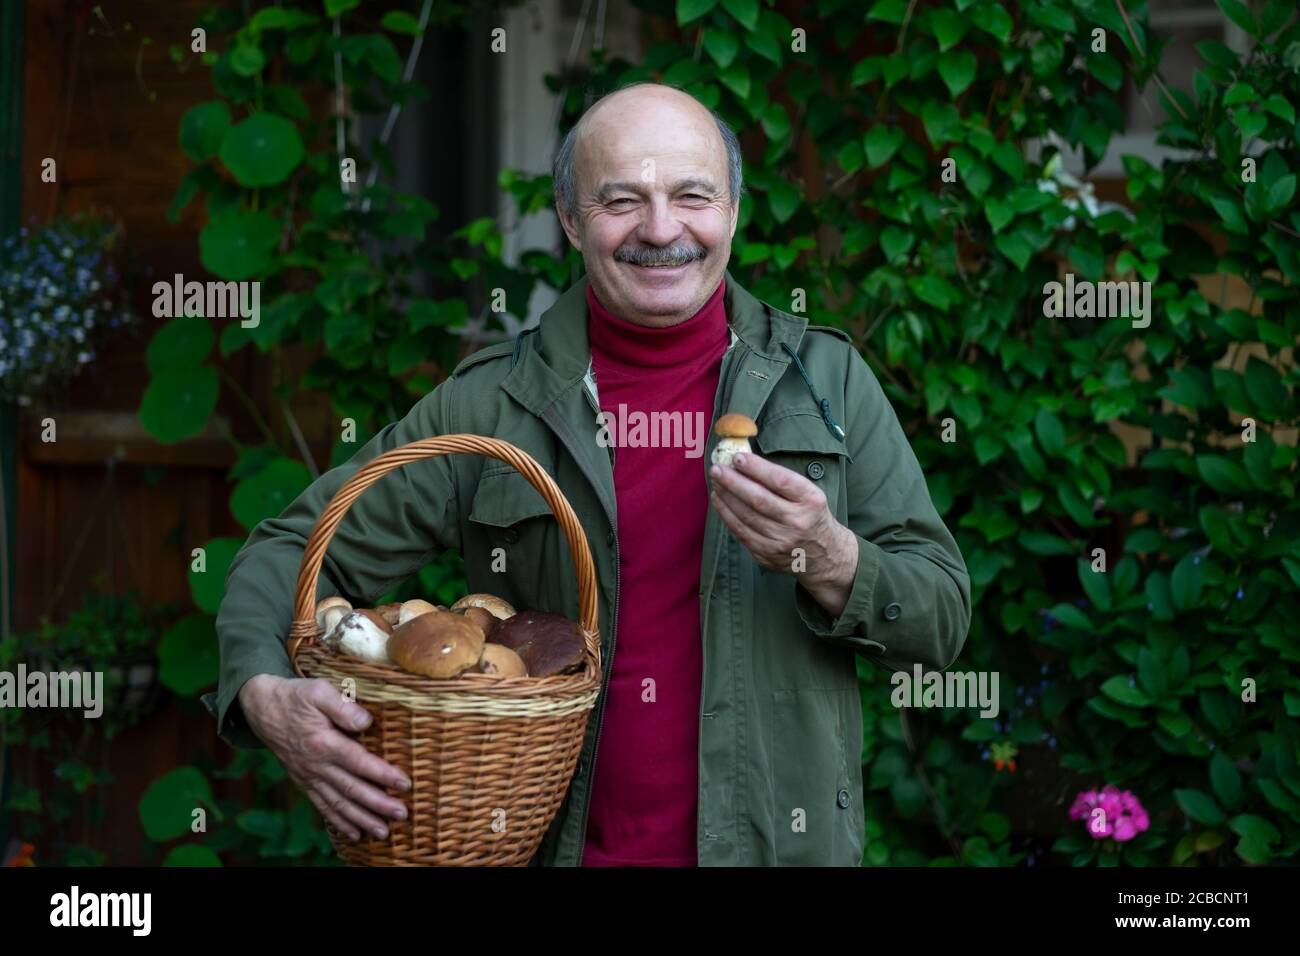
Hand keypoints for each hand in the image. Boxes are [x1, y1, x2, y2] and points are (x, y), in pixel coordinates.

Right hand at [238, 674, 410, 841]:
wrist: (263, 708)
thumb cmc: (296, 696)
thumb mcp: (318, 692)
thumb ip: (342, 707)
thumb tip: (366, 722)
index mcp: (323, 743)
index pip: (358, 762)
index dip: (382, 774)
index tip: (405, 783)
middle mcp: (316, 765)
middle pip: (351, 788)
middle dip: (378, 804)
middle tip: (402, 814)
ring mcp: (309, 776)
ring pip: (338, 803)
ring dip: (362, 819)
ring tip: (383, 832)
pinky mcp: (304, 781)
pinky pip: (322, 806)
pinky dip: (339, 822)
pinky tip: (355, 834)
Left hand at [709, 452, 858, 616]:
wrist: (825, 556)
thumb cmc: (812, 516)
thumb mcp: (810, 494)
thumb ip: (783, 481)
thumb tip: (746, 463)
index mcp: (811, 501)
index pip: (780, 481)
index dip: (757, 468)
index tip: (738, 457)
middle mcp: (797, 521)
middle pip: (759, 499)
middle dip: (734, 482)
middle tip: (717, 469)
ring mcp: (781, 541)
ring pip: (746, 516)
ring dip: (727, 497)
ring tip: (716, 481)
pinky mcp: (767, 554)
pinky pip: (741, 532)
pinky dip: (727, 515)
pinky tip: (719, 500)